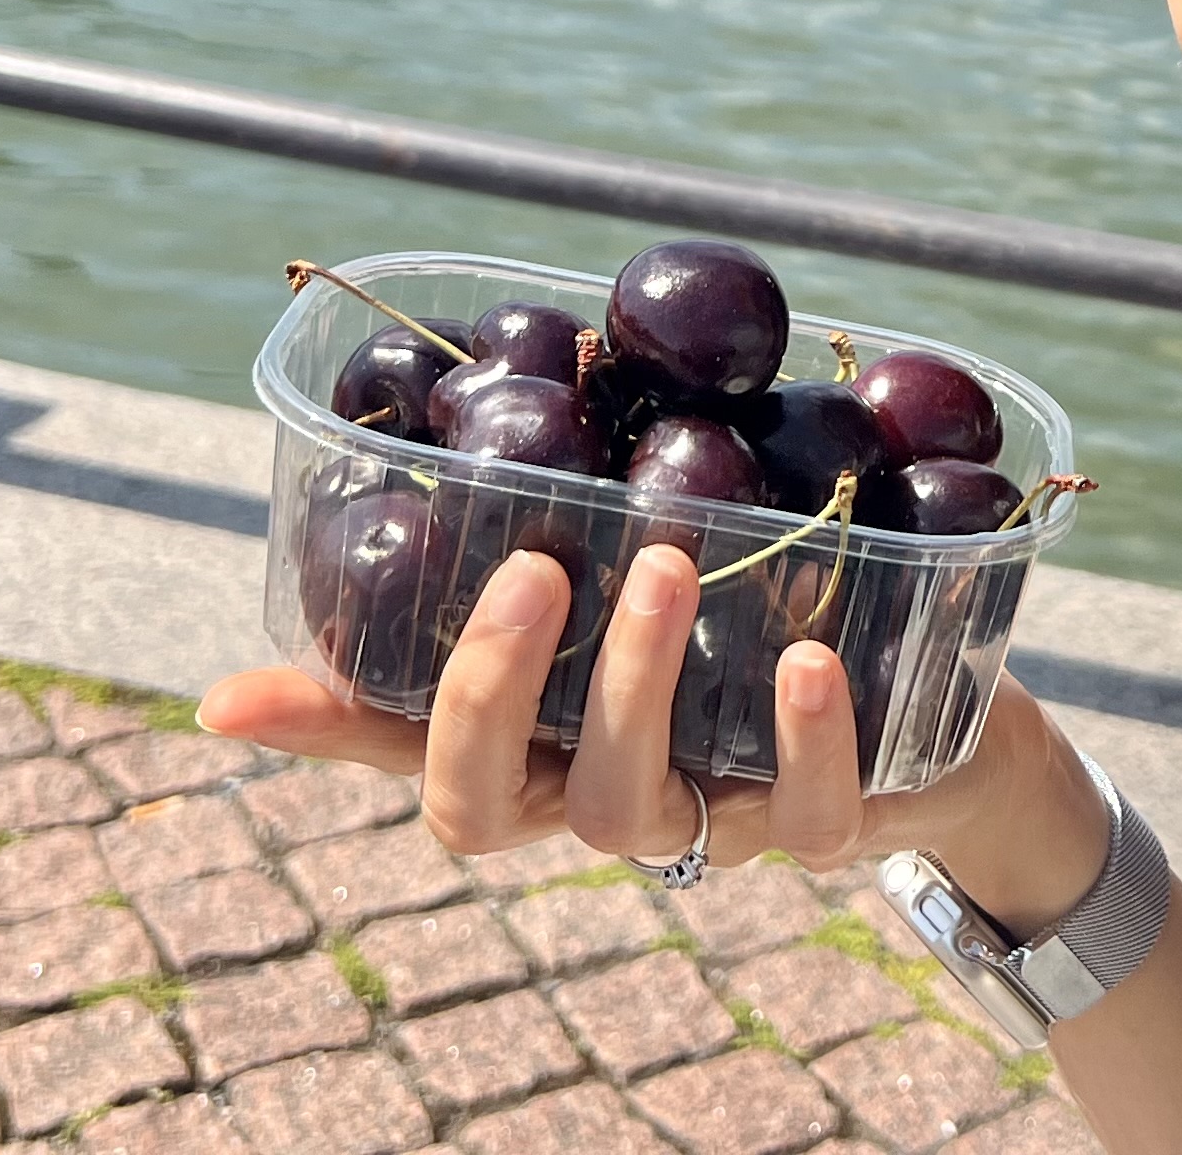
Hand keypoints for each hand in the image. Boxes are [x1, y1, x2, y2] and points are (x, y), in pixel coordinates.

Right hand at [198, 547, 1099, 913]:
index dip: (317, 729)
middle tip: (534, 564)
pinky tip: (805, 660)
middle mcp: (598, 791)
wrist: (953, 716)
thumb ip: (597, 480)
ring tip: (671, 565)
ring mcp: (704, 821)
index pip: (400, 746)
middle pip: (485, 804)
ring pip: (629, 803)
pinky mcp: (822, 829)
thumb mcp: (680, 539)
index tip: (229, 697)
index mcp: (544, 729)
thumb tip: (528, 353)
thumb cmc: (779, 607)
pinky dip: (802, 741)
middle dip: (488, 690)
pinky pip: (800, 819)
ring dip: (637, 680)